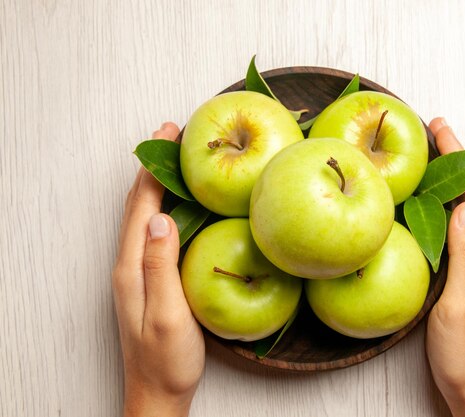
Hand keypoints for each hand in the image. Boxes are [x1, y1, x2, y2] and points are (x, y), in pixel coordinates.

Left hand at [112, 122, 204, 416]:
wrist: (157, 391)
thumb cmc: (167, 359)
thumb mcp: (168, 314)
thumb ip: (161, 267)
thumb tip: (160, 219)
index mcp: (132, 267)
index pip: (141, 206)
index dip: (153, 167)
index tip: (167, 132)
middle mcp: (130, 264)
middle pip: (138, 204)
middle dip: (153, 165)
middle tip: (172, 133)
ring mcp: (138, 271)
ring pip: (145, 216)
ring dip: (158, 182)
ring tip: (176, 158)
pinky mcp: (150, 278)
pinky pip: (154, 231)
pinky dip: (164, 206)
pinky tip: (178, 203)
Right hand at [425, 118, 464, 416]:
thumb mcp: (463, 305)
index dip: (460, 159)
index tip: (441, 129)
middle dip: (454, 161)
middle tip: (431, 133)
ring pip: (464, 211)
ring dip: (447, 181)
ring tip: (426, 158)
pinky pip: (454, 230)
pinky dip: (440, 207)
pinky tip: (425, 205)